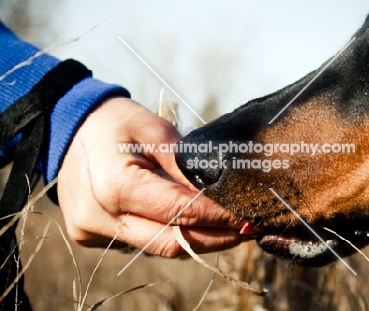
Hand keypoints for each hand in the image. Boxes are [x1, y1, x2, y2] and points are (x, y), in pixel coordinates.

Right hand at [57, 97, 250, 256]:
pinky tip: (190, 224)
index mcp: (115, 186)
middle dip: (214, 239)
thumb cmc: (114, 122)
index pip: (180, 212)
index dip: (218, 218)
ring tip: (225, 228)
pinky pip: (141, 242)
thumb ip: (186, 167)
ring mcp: (92, 231)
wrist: (68, 129)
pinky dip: (169, 235)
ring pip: (157, 247)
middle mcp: (100, 218)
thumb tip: (221, 195)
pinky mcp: (90, 237)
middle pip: (170, 242)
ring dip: (195, 240)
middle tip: (246, 229)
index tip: (247, 217)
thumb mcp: (155, 131)